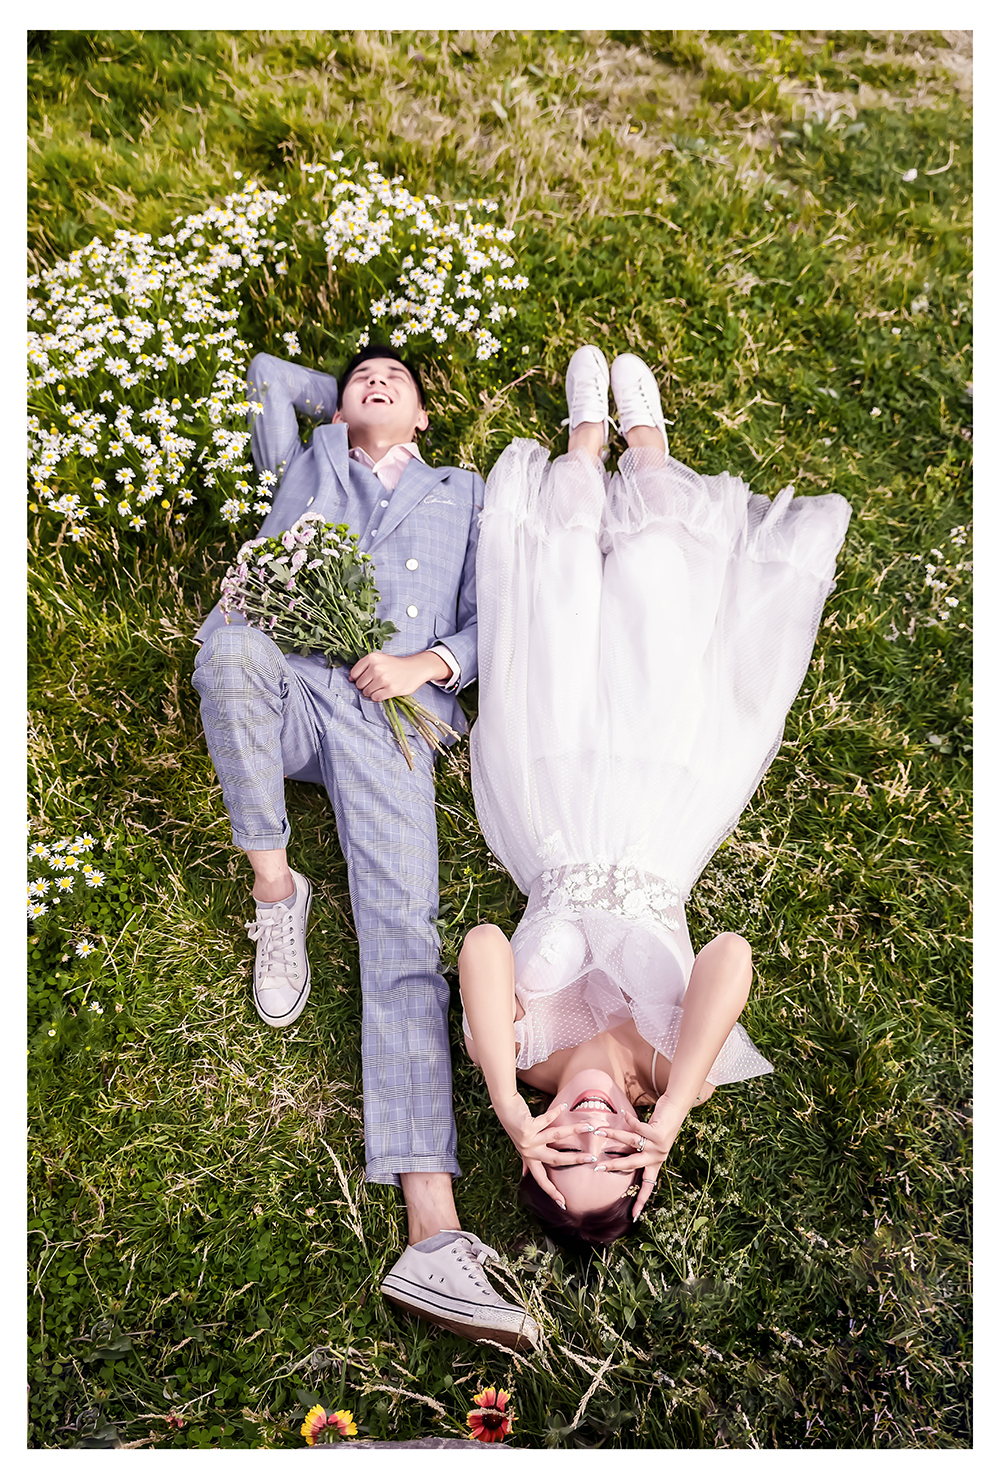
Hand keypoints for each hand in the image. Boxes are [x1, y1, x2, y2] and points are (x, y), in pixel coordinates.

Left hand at [349, 650, 448, 700]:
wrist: (416, 668)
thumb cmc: (395, 665)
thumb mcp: (380, 658)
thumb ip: (365, 666)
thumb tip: (350, 679)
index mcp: (372, 658)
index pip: (354, 674)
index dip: (357, 678)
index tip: (364, 679)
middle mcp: (376, 668)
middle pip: (359, 684)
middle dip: (364, 686)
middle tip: (374, 683)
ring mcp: (383, 679)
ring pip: (366, 692)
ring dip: (371, 692)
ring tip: (380, 687)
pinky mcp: (390, 689)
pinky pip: (375, 698)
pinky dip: (377, 697)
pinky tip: (384, 691)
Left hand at [493, 1093, 594, 1191]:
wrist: (504, 1108)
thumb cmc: (516, 1126)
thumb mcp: (520, 1147)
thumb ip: (525, 1160)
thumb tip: (525, 1174)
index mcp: (529, 1158)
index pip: (541, 1179)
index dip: (551, 1192)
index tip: (563, 1204)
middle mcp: (529, 1151)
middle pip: (556, 1159)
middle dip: (575, 1159)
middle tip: (592, 1159)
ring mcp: (528, 1140)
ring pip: (555, 1136)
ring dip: (574, 1130)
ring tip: (588, 1127)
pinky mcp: (528, 1126)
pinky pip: (546, 1120)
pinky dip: (555, 1113)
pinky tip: (563, 1107)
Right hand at [593, 1099, 684, 1220]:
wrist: (677, 1109)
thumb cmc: (660, 1125)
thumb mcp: (650, 1142)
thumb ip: (638, 1149)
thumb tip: (617, 1153)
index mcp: (655, 1163)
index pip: (647, 1186)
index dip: (640, 1201)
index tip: (634, 1217)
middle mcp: (657, 1156)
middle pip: (632, 1165)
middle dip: (613, 1166)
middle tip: (597, 1167)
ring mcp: (658, 1145)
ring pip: (631, 1142)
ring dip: (614, 1136)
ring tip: (599, 1132)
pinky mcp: (658, 1132)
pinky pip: (638, 1127)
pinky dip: (629, 1121)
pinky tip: (622, 1115)